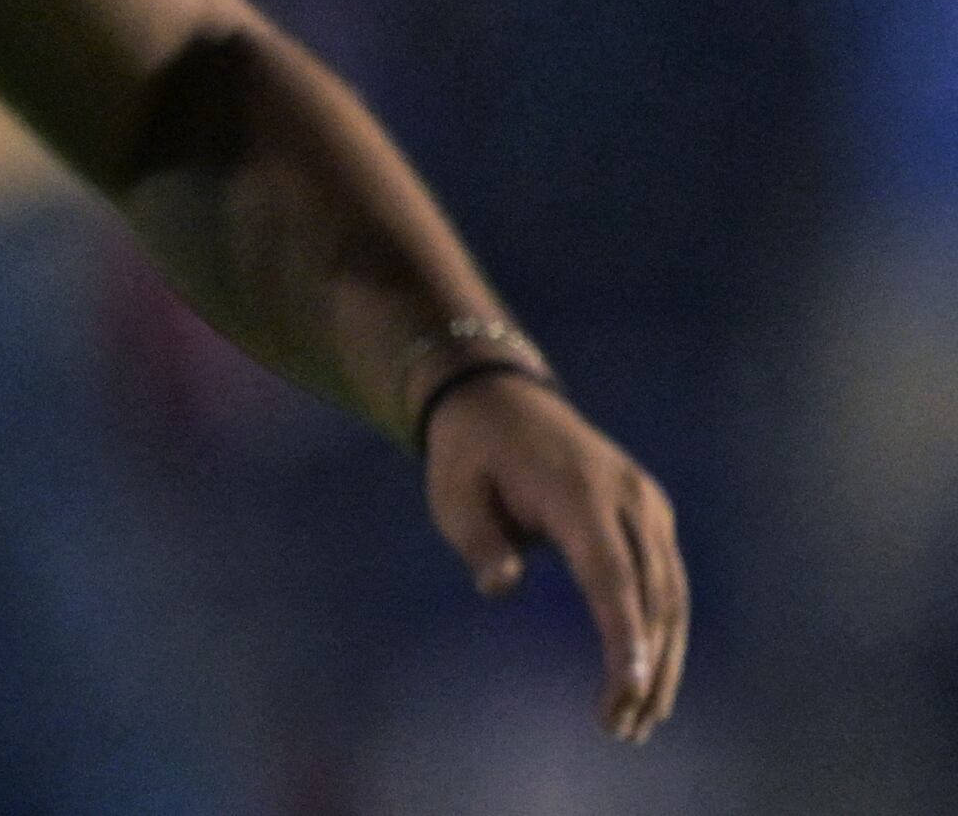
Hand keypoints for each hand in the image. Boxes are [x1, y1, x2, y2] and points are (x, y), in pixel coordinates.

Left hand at [424, 369, 686, 738]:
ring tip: (642, 718)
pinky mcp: (653, 514)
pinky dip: (666, 630)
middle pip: (652, 593)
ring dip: (664, 658)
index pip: (610, 574)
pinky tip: (654, 674)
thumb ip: (480, 541)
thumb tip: (501, 586)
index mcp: (578, 492)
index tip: (631, 685)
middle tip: (625, 726)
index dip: (624, 632)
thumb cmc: (471, 455)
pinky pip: (668, 581)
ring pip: (671, 594)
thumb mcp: (452, 493)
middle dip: (647, 665)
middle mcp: (627, 499)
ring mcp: (648, 504)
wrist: (502, 398)